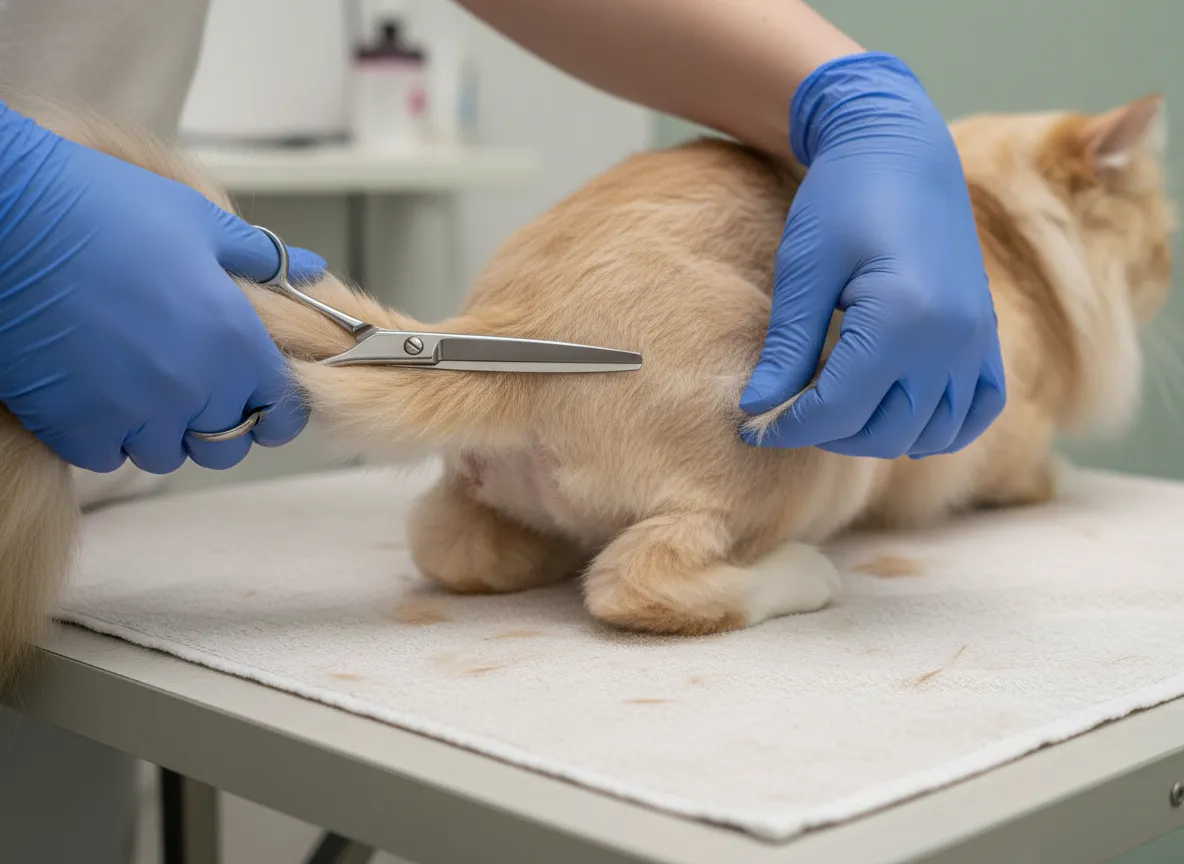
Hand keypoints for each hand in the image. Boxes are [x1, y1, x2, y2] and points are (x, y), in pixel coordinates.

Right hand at [0, 104, 325, 473]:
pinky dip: (107, 435)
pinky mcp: (76, 427)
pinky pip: (108, 455)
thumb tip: (309, 270)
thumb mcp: (198, 221)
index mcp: (235, 342)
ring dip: (162, 430)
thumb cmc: (102, 208)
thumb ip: (260, 258)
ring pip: (166, 453)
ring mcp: (134, 414)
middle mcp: (193, 388)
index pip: (281, 410)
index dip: (275, 407)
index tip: (260, 397)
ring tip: (142, 383)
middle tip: (195, 386)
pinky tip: (98, 393)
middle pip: (225, 442)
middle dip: (218, 421)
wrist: (6, 218)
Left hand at [740, 53, 1004, 458]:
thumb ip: (785, 348)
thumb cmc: (843, 198)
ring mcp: (976, 341)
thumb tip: (756, 409)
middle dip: (827, 434)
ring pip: (928, 435)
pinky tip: (897, 412)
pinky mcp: (987, 337)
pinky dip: (939, 428)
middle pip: (883, 432)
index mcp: (903, 319)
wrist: (902, 149)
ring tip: (835, 407)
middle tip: (788, 412)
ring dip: (877, 435)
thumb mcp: (803, 270)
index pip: (838, 411)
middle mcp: (951, 340)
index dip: (788, 428)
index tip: (754, 428)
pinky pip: (977, 412)